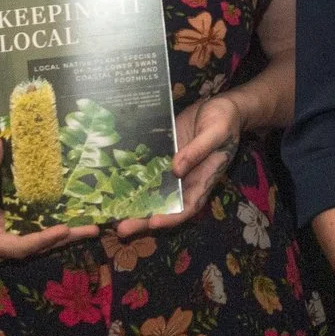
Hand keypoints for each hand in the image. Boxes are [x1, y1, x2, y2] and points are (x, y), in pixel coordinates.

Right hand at [0, 136, 95, 262]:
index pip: (17, 246)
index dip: (41, 239)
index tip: (63, 229)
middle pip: (34, 248)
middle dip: (64, 238)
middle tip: (94, 227)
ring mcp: (0, 247)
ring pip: (34, 244)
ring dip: (61, 235)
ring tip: (90, 224)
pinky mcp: (2, 239)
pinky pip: (28, 236)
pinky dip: (48, 228)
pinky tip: (69, 218)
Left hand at [108, 90, 244, 237]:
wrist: (219, 106)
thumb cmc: (225, 121)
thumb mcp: (216, 132)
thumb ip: (198, 150)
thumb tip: (176, 169)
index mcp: (203, 180)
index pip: (187, 207)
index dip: (171, 218)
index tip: (153, 222)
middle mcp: (185, 181)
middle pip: (163, 207)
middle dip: (143, 220)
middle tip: (120, 228)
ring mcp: (172, 170)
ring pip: (151, 193)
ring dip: (132, 204)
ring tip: (109, 215)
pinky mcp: (162, 156)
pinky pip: (146, 172)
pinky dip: (131, 180)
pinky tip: (112, 184)